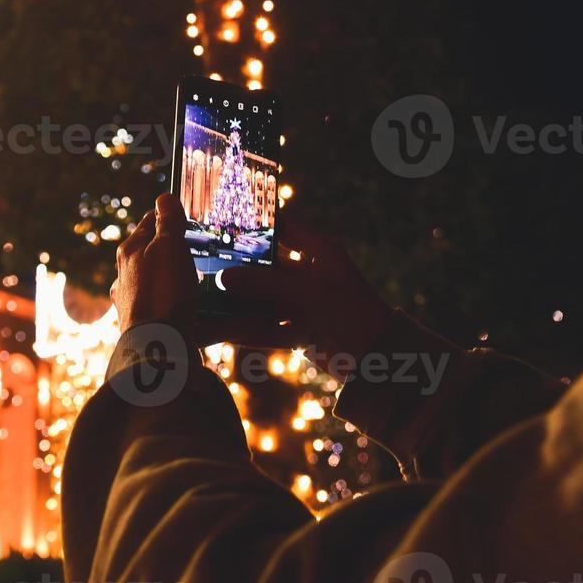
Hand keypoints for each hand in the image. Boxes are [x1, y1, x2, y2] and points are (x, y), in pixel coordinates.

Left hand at [111, 193, 197, 332]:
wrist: (155, 345)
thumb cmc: (163, 292)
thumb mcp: (170, 247)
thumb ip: (168, 222)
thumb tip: (164, 198)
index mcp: (128, 250)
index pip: (149, 222)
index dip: (168, 216)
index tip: (182, 215)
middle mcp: (122, 274)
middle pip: (147, 251)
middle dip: (166, 248)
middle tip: (189, 248)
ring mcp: (127, 299)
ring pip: (148, 278)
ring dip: (164, 276)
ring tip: (184, 280)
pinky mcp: (137, 322)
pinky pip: (152, 303)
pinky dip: (164, 299)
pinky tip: (174, 305)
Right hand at [203, 221, 391, 379]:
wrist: (379, 360)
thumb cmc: (350, 313)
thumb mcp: (306, 293)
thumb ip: (264, 284)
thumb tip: (223, 277)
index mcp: (319, 251)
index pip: (282, 228)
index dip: (255, 225)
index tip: (221, 222)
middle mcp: (309, 274)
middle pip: (266, 267)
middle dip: (237, 270)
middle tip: (203, 266)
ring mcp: (304, 303)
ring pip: (263, 299)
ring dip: (238, 303)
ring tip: (204, 301)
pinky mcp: (301, 330)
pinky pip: (268, 327)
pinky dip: (247, 329)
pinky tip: (220, 329)